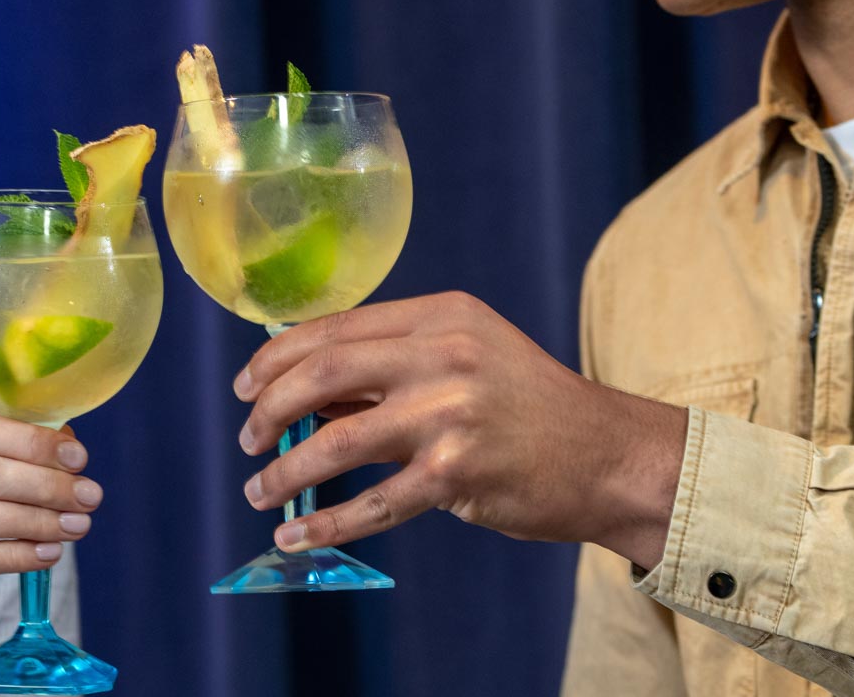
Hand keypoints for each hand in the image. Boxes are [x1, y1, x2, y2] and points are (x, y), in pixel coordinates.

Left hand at [234, 292, 686, 568]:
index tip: (245, 385)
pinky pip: (372, 504)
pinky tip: (296, 537)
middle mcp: (443, 355)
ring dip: (284, 472)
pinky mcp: (458, 475)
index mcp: (440, 316)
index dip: (276, 358)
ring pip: (336, 443)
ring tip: (260, 489)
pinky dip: (325, 524)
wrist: (608, 456)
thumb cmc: (528, 408)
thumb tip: (302, 393)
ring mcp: (450, 415)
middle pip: (322, 373)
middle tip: (247, 437)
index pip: (335, 328)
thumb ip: (388, 370)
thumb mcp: (465, 359)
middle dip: (269, 408)